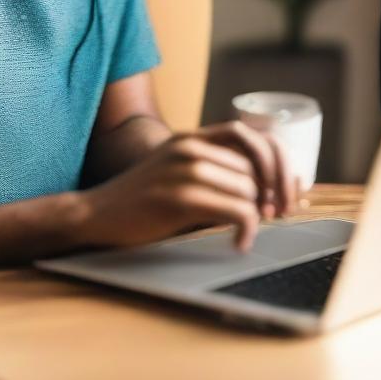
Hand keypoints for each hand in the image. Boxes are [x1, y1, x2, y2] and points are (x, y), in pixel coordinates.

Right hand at [79, 120, 299, 252]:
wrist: (96, 215)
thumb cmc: (141, 202)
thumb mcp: (177, 174)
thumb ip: (213, 172)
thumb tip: (266, 191)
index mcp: (192, 137)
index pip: (252, 136)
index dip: (276, 160)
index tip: (285, 188)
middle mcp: (190, 147)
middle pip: (254, 166)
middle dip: (273, 192)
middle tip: (278, 215)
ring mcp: (184, 170)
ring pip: (248, 189)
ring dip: (257, 215)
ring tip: (247, 232)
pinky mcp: (180, 197)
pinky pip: (236, 211)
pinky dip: (247, 229)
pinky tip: (238, 243)